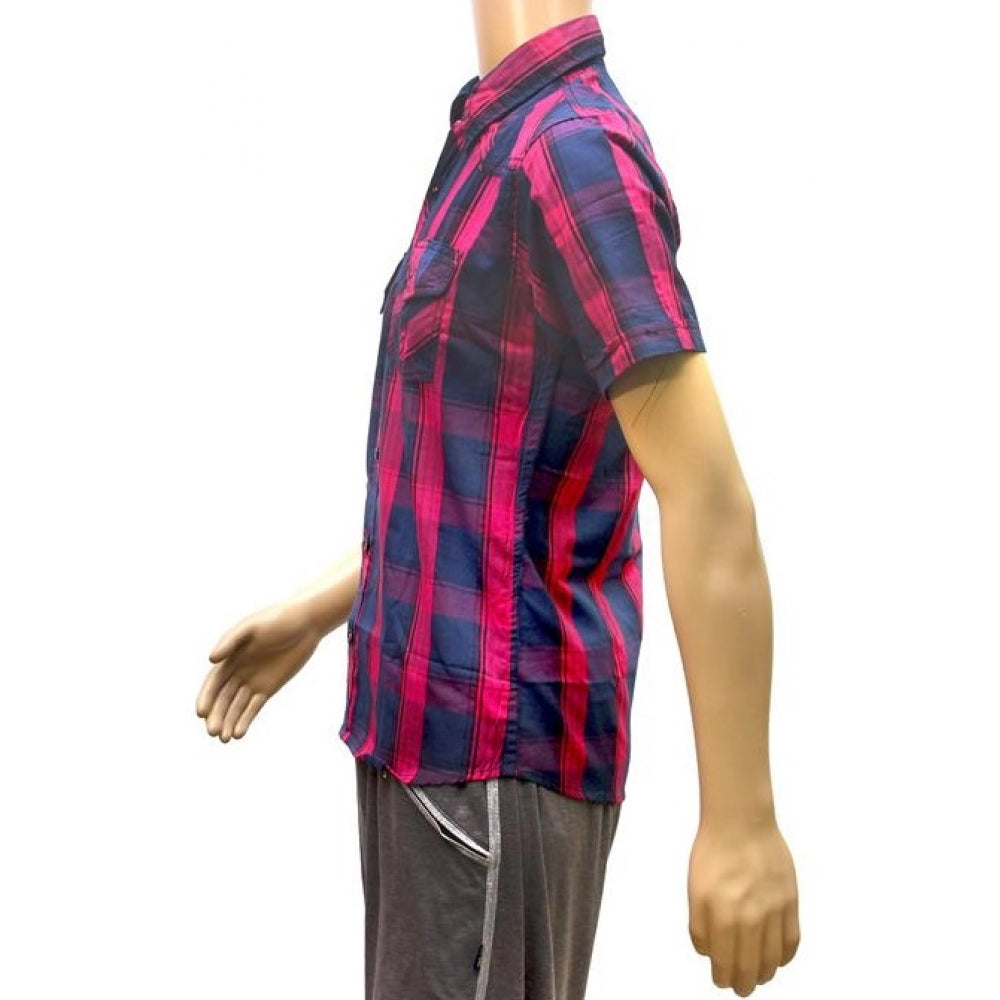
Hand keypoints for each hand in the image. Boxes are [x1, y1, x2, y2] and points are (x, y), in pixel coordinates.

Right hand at [195, 599, 321, 740]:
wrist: (306, 622)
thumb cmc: (277, 619)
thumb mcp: (252, 626)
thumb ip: (231, 641)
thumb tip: (211, 659)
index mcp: (230, 656)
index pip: (214, 682)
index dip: (206, 697)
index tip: (201, 713)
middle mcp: (238, 670)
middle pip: (223, 698)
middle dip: (217, 716)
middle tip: (213, 733)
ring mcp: (253, 680)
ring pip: (236, 706)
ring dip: (229, 722)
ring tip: (224, 739)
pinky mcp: (268, 687)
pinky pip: (254, 707)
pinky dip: (245, 720)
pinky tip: (239, 734)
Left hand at [688, 818, 799, 995]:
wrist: (740, 822)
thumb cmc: (713, 853)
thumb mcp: (695, 890)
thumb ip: (700, 926)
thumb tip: (708, 953)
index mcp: (722, 916)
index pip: (725, 963)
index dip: (723, 978)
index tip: (721, 981)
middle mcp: (751, 919)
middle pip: (751, 967)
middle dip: (744, 983)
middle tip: (741, 988)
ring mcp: (774, 912)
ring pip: (773, 959)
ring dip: (765, 973)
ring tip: (759, 976)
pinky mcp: (791, 902)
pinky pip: (792, 941)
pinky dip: (785, 956)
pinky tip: (777, 959)